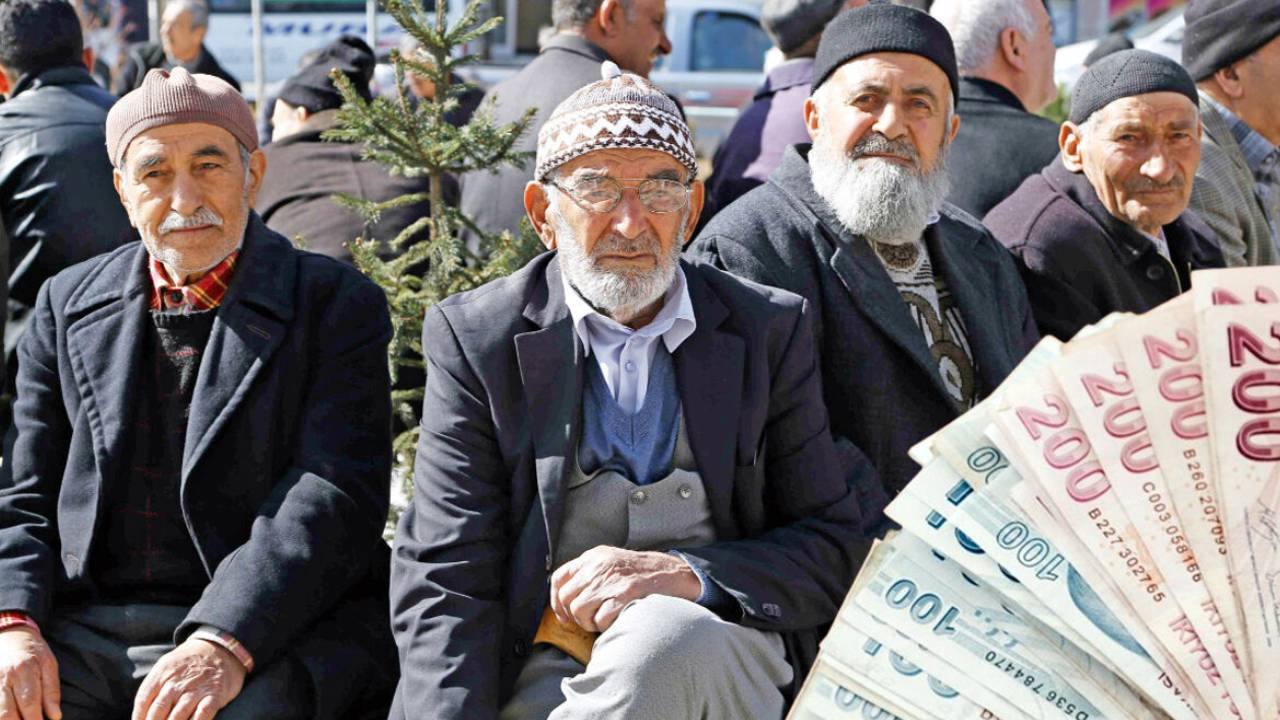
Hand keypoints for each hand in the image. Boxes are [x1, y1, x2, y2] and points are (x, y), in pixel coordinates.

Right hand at [0, 627, 60, 719]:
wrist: (9, 635)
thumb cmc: (33, 651)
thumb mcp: (49, 665)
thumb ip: (52, 691)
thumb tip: (55, 716)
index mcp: (24, 670)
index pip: (29, 702)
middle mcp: (3, 678)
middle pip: (7, 713)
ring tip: (20, 719)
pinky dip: (1, 714)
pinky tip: (9, 715)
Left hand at [131, 637, 245, 719]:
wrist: (220, 648)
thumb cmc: (188, 664)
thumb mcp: (166, 666)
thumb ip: (153, 687)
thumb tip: (141, 714)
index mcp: (162, 674)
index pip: (143, 701)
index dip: (139, 718)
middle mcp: (177, 682)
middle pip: (157, 711)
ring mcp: (196, 689)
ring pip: (177, 716)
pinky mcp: (214, 695)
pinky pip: (202, 715)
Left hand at [549, 547, 701, 632]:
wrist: (672, 573)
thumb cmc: (640, 572)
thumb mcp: (611, 561)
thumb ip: (589, 572)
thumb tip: (566, 597)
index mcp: (593, 557)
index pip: (559, 578)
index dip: (556, 600)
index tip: (563, 614)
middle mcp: (598, 566)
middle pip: (568, 598)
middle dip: (575, 615)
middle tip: (589, 620)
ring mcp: (611, 581)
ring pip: (580, 611)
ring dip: (589, 622)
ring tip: (603, 620)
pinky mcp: (624, 595)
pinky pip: (600, 619)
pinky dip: (605, 625)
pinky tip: (615, 620)